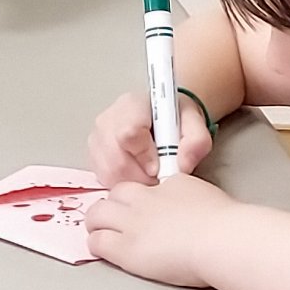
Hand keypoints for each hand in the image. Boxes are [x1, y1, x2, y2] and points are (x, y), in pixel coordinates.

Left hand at [85, 173, 233, 287]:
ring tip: (100, 234)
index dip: (137, 200)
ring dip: (96, 223)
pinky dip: (96, 244)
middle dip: (111, 206)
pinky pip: (97, 241)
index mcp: (167, 185)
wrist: (220, 238)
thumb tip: (187, 209)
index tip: (139, 211)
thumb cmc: (225, 224)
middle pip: (114, 194)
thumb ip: (188, 199)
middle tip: (113, 221)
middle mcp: (145, 199)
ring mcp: (133, 222)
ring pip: (96, 214)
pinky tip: (102, 250)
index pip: (142, 187)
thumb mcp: (205, 197)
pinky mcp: (126, 248)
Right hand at [87, 89, 213, 185]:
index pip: (128, 133)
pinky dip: (123, 184)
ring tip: (149, 174)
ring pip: (109, 173)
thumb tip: (183, 165)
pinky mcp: (93, 156)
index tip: (159, 165)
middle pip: (116, 160)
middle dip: (141, 176)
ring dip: (132, 182)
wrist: (163, 118)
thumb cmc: (175, 120)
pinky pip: (105, 179)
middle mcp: (108, 120)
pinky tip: (137, 175)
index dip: (144, 156)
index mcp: (131, 105)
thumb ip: (196, 141)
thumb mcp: (195, 125)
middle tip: (158, 176)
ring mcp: (97, 139)